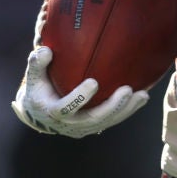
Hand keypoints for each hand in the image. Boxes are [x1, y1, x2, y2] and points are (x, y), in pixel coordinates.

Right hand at [10, 46, 148, 137]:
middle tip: (127, 90)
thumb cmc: (39, 89)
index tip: (93, 82)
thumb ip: (37, 63)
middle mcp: (70, 124)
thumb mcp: (34, 77)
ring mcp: (83, 128)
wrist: (41, 114)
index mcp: (53, 111)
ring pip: (107, 122)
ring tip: (142, 96)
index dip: (80, 97)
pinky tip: (142, 98)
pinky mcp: (93, 127)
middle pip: (93, 119)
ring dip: (126, 110)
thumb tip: (46, 50)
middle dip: (111, 106)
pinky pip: (112, 120)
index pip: (66, 107)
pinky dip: (127, 111)